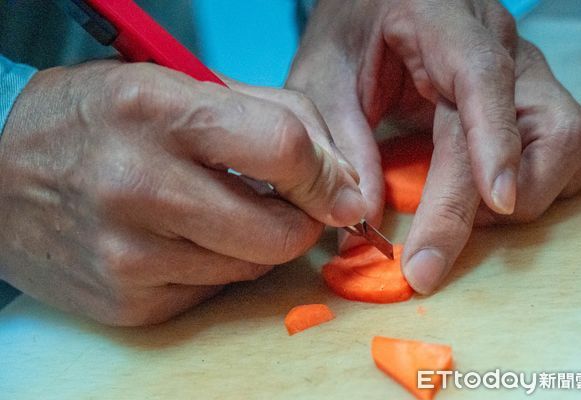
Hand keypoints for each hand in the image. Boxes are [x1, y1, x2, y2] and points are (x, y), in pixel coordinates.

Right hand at [0, 60, 365, 324]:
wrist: (0, 176)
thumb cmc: (98, 120)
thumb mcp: (176, 85)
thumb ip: (271, 114)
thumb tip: (340, 177)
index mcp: (156, 111)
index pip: (283, 148)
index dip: (326, 173)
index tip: (336, 185)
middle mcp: (138, 186)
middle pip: (281, 230)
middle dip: (300, 218)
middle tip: (284, 200)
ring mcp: (129, 254)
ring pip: (255, 266)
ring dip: (257, 241)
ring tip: (219, 210)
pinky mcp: (127, 301)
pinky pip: (216, 291)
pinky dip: (218, 265)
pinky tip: (184, 238)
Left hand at [288, 1, 580, 292]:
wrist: (375, 4)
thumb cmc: (348, 37)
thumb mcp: (323, 80)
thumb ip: (342, 144)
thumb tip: (365, 220)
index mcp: (441, 22)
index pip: (484, 78)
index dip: (494, 142)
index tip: (495, 203)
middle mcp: (498, 43)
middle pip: (539, 126)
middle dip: (493, 203)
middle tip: (429, 254)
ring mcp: (522, 70)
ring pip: (568, 141)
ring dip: (525, 194)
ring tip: (460, 213)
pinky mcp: (529, 96)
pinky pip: (568, 147)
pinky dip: (539, 183)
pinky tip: (490, 196)